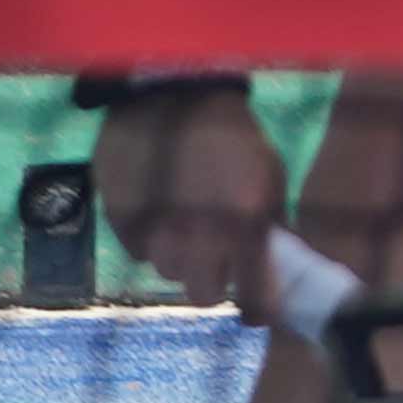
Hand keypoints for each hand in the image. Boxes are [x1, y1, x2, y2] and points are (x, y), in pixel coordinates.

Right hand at [91, 84, 289, 308]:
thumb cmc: (232, 134)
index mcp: (247, 224)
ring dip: (177, 254)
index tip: (254, 310)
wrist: (172, 91)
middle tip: (211, 263)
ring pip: (166, 271)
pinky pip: (137, 248)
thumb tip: (279, 267)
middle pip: (203, 296)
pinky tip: (157, 203)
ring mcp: (158, 229)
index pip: (256, 298)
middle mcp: (201, 234)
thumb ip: (275, 224)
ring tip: (181, 219)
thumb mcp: (269, 173)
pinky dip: (148, 236)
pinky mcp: (124, 218)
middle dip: (209, 282)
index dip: (257, 310)